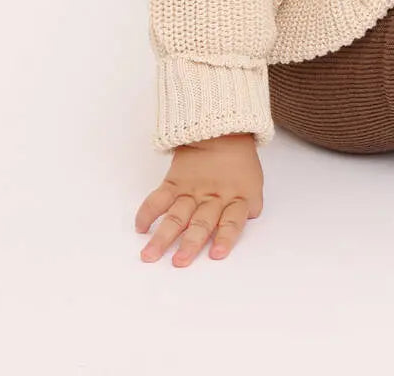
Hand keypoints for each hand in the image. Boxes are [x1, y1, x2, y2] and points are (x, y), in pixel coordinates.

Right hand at [134, 132, 263, 265]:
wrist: (222, 131)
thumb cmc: (239, 162)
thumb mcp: (253, 182)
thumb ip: (250, 204)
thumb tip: (249, 218)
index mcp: (236, 198)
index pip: (232, 221)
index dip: (225, 237)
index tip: (216, 254)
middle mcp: (213, 197)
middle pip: (201, 222)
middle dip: (190, 243)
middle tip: (180, 261)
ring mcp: (191, 190)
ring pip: (176, 215)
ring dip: (162, 236)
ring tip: (149, 255)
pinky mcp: (174, 182)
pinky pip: (158, 198)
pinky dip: (147, 212)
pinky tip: (140, 228)